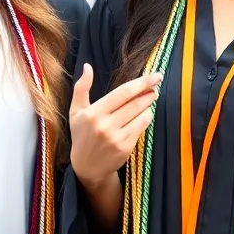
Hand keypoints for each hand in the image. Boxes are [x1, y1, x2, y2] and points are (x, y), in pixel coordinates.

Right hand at [69, 64, 162, 190]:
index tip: (155, 76)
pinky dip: (146, 118)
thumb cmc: (82, 134)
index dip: (141, 83)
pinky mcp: (124, 148)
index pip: (122, 93)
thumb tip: (88, 66)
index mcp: (93, 113)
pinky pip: (141, 128)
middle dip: (149, 92)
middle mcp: (104, 125)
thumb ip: (81, 88)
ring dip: (149, 105)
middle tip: (157, 84)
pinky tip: (146, 113)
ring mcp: (115, 138)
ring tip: (151, 97)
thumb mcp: (76, 111)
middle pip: (134, 103)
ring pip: (141, 116)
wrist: (86, 166)